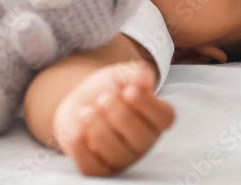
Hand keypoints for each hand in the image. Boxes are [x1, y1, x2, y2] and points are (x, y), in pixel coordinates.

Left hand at [53, 61, 174, 175]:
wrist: (78, 103)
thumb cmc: (106, 90)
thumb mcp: (119, 75)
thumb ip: (133, 73)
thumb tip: (146, 78)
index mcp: (155, 118)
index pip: (164, 118)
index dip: (147, 105)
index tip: (128, 91)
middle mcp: (143, 142)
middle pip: (140, 137)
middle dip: (118, 114)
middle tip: (103, 98)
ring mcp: (122, 158)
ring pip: (116, 153)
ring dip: (98, 128)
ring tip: (86, 111)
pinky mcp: (99, 168)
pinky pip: (94, 168)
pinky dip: (81, 149)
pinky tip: (76, 132)